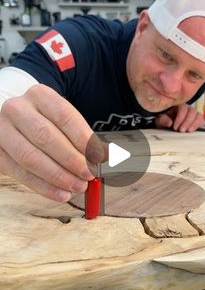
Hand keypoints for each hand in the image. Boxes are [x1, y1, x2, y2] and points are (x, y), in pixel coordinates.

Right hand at [0, 84, 104, 201]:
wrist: (15, 120)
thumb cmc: (46, 121)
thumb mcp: (64, 120)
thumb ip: (84, 137)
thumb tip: (109, 157)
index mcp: (40, 95)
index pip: (65, 116)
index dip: (84, 139)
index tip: (99, 157)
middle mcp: (18, 109)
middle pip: (46, 137)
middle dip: (71, 160)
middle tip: (88, 175)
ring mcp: (3, 130)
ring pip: (30, 157)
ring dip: (58, 177)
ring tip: (78, 186)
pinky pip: (20, 173)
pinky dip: (43, 187)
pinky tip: (61, 194)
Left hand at [155, 104, 204, 132]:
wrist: (167, 126)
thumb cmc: (164, 121)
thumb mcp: (160, 120)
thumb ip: (163, 120)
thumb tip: (169, 122)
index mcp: (178, 106)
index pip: (183, 108)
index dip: (180, 118)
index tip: (175, 127)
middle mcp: (187, 109)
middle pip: (192, 112)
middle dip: (187, 122)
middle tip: (181, 130)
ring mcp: (193, 115)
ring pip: (198, 116)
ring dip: (194, 124)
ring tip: (188, 131)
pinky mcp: (197, 121)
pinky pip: (202, 121)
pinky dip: (198, 126)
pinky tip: (192, 131)